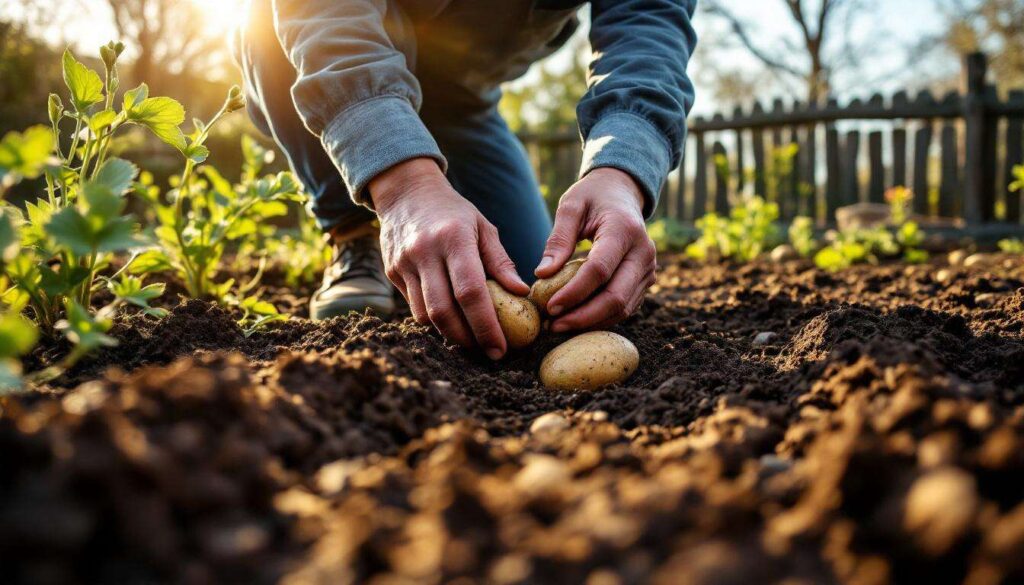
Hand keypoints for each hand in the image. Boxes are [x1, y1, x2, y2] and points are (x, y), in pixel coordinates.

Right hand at [370, 158, 528, 358]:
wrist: (406, 192)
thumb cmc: (454, 212)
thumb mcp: (483, 227)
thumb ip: (500, 261)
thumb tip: (521, 293)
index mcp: (453, 238)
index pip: (470, 292)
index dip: (486, 325)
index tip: (501, 348)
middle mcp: (425, 252)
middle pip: (444, 310)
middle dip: (468, 338)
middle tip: (488, 352)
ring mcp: (404, 263)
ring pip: (426, 315)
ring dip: (450, 333)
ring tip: (472, 339)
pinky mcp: (392, 272)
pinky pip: (414, 307)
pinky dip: (434, 320)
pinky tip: (451, 321)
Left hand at [535, 168, 655, 332]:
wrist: (623, 192)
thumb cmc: (593, 197)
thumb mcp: (571, 206)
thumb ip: (558, 238)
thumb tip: (543, 274)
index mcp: (624, 230)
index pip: (600, 270)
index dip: (574, 293)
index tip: (549, 307)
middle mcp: (644, 253)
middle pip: (616, 297)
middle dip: (583, 317)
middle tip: (553, 326)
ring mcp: (648, 269)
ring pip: (623, 308)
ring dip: (591, 322)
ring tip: (560, 326)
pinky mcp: (645, 281)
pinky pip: (625, 307)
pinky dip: (601, 318)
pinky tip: (576, 319)